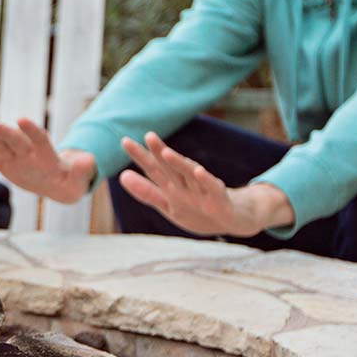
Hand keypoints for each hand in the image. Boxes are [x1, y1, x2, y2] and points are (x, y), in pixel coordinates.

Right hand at [0, 118, 94, 203]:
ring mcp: (17, 155)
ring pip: (2, 143)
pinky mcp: (6, 162)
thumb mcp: (78, 181)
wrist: (57, 183)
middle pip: (16, 139)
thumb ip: (82, 170)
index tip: (22, 119)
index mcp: (48, 155)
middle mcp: (30, 151)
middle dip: (4, 131)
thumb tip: (89, 159)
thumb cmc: (69, 182)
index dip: (32, 130)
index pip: (40, 140)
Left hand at [118, 132, 291, 236]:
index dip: (140, 156)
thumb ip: (146, 192)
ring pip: (189, 175)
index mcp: (172, 186)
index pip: (153, 169)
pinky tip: (198, 171)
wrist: (234, 221)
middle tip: (149, 135)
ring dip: (179, 163)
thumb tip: (121, 176)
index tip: (124, 141)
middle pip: (170, 167)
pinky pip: (211, 188)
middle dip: (159, 153)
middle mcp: (186, 184)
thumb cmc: (198, 210)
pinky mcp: (218, 198)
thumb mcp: (168, 204)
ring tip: (167, 152)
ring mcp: (202, 190)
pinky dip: (205, 180)